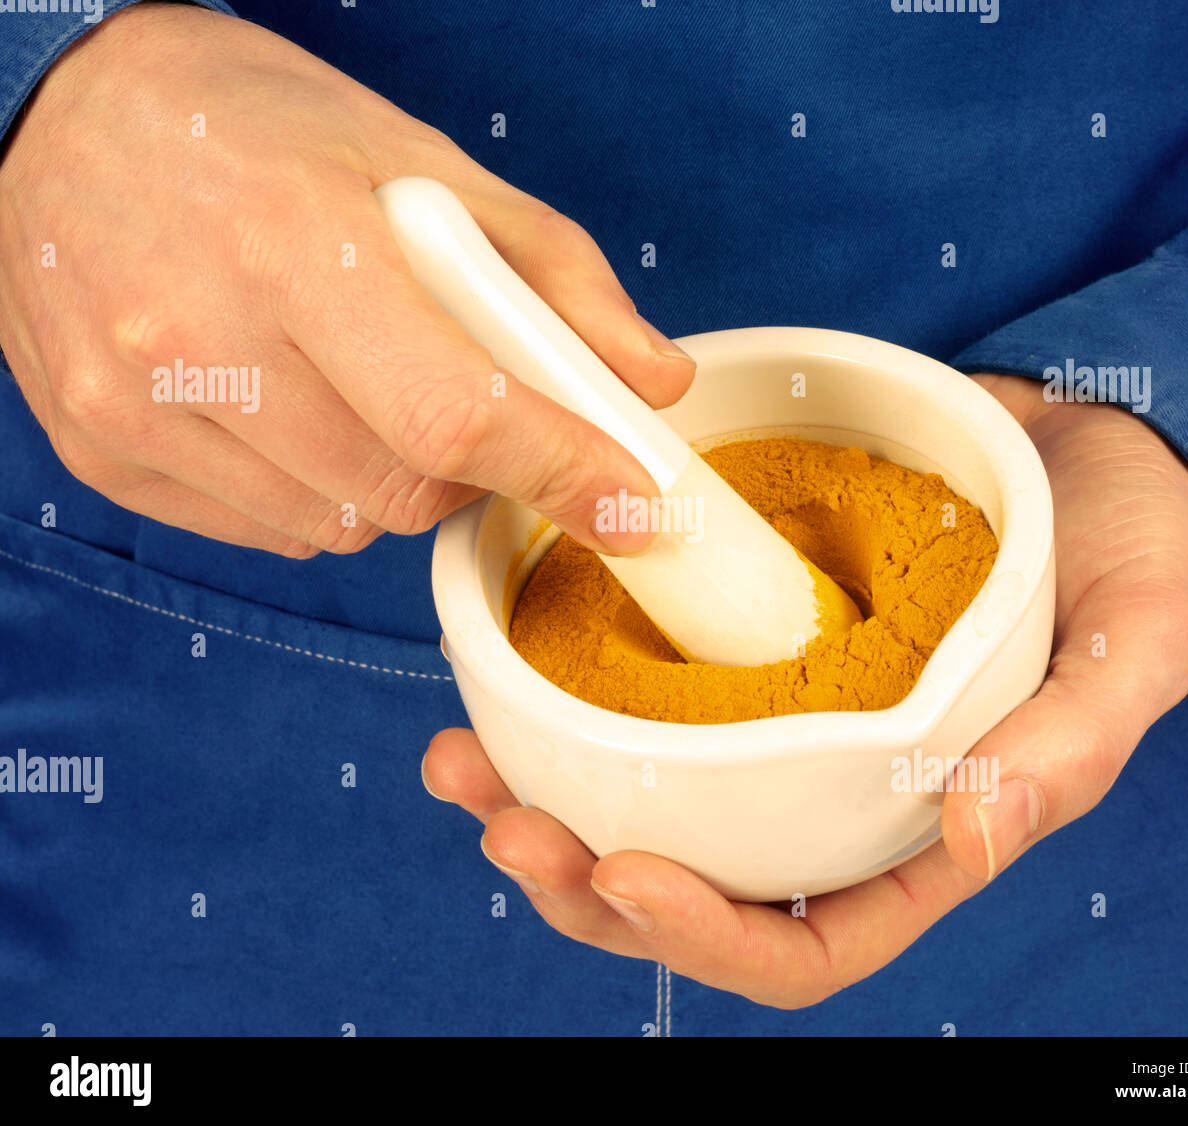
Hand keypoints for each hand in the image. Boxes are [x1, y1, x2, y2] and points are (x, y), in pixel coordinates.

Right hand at [0, 3, 689, 556]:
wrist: (62, 117)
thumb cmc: (253, 129)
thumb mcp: (421, 164)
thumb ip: (553, 275)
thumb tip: (650, 380)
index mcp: (294, 239)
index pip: (455, 410)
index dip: (560, 472)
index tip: (629, 511)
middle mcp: (196, 334)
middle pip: (407, 489)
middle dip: (475, 471)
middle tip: (475, 410)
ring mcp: (135, 405)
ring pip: (342, 525)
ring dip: (394, 481)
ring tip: (363, 389)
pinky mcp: (103, 453)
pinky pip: (271, 531)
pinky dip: (319, 494)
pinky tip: (294, 413)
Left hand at [422, 372, 1187, 1007]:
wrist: (1072, 443)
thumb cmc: (1120, 552)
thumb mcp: (1128, 645)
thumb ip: (1072, 744)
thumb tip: (980, 830)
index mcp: (912, 840)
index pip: (801, 946)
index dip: (705, 938)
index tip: (625, 875)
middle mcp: (825, 800)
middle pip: (689, 893)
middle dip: (584, 886)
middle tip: (506, 828)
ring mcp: (769, 726)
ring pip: (637, 809)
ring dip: (539, 804)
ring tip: (459, 766)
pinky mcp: (729, 641)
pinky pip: (631, 698)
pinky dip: (553, 701)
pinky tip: (492, 679)